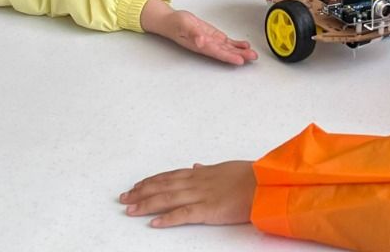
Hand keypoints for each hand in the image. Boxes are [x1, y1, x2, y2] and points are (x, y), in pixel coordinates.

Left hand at [120, 161, 256, 226]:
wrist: (266, 183)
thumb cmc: (251, 175)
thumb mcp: (227, 167)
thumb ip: (209, 169)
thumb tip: (196, 166)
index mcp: (202, 173)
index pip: (170, 176)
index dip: (152, 181)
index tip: (138, 185)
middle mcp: (197, 182)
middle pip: (163, 186)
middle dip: (141, 192)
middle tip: (124, 198)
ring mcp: (202, 195)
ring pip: (167, 199)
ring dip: (147, 204)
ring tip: (130, 209)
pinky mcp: (209, 210)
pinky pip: (183, 214)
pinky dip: (167, 218)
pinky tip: (154, 223)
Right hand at [141, 0, 257, 64]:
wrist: (173, 22)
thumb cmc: (177, 24)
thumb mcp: (184, 26)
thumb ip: (193, 34)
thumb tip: (200, 42)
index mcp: (201, 45)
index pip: (217, 52)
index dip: (229, 57)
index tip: (239, 60)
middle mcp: (208, 46)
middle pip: (226, 52)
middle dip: (240, 55)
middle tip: (252, 57)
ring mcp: (212, 42)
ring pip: (229, 48)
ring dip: (241, 51)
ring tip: (253, 54)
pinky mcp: (214, 37)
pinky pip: (227, 42)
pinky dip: (236, 44)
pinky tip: (245, 46)